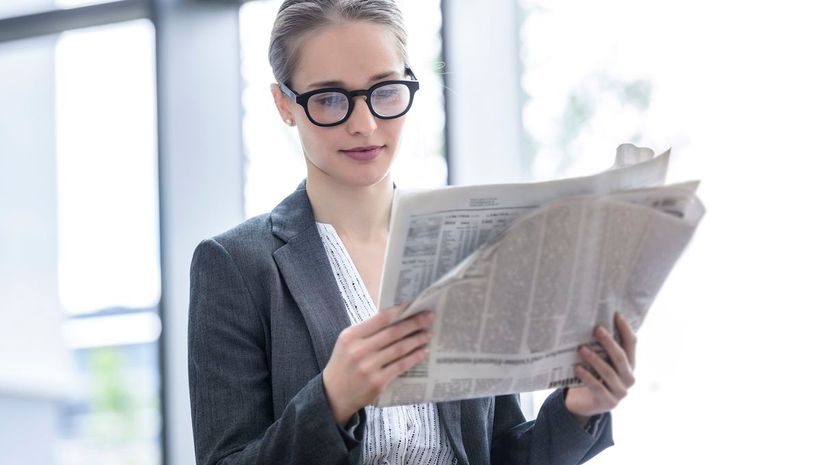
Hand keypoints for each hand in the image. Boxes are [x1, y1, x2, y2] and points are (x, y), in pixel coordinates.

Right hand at [322, 304, 433, 425]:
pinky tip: (422, 352)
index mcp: (350, 336)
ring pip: (399, 349)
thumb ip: (368, 331)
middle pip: (393, 332)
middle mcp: (358, 350)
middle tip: (428, 317)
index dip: (400, 310)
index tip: (414, 305)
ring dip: (417, 340)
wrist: (333, 395)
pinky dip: (414, 357)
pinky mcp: (378, 383)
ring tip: (427, 334)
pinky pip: (401, 366)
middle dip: (414, 323)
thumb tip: (397, 317)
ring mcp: (368, 368)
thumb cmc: (344, 364)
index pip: (380, 318)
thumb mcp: (348, 343)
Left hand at [565, 312, 636, 423]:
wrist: (584, 403)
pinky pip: (598, 387)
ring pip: (609, 372)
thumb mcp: (599, 361)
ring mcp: (620, 392)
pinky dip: (587, 377)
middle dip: (609, 342)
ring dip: (595, 359)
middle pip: (620, 357)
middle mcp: (629, 378)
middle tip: (597, 329)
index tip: (616, 315)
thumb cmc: (593, 376)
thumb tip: (593, 323)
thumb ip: (601, 348)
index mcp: (629, 364)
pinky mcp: (608, 402)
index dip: (625, 329)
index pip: (631, 344)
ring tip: (582, 349)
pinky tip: (577, 368)